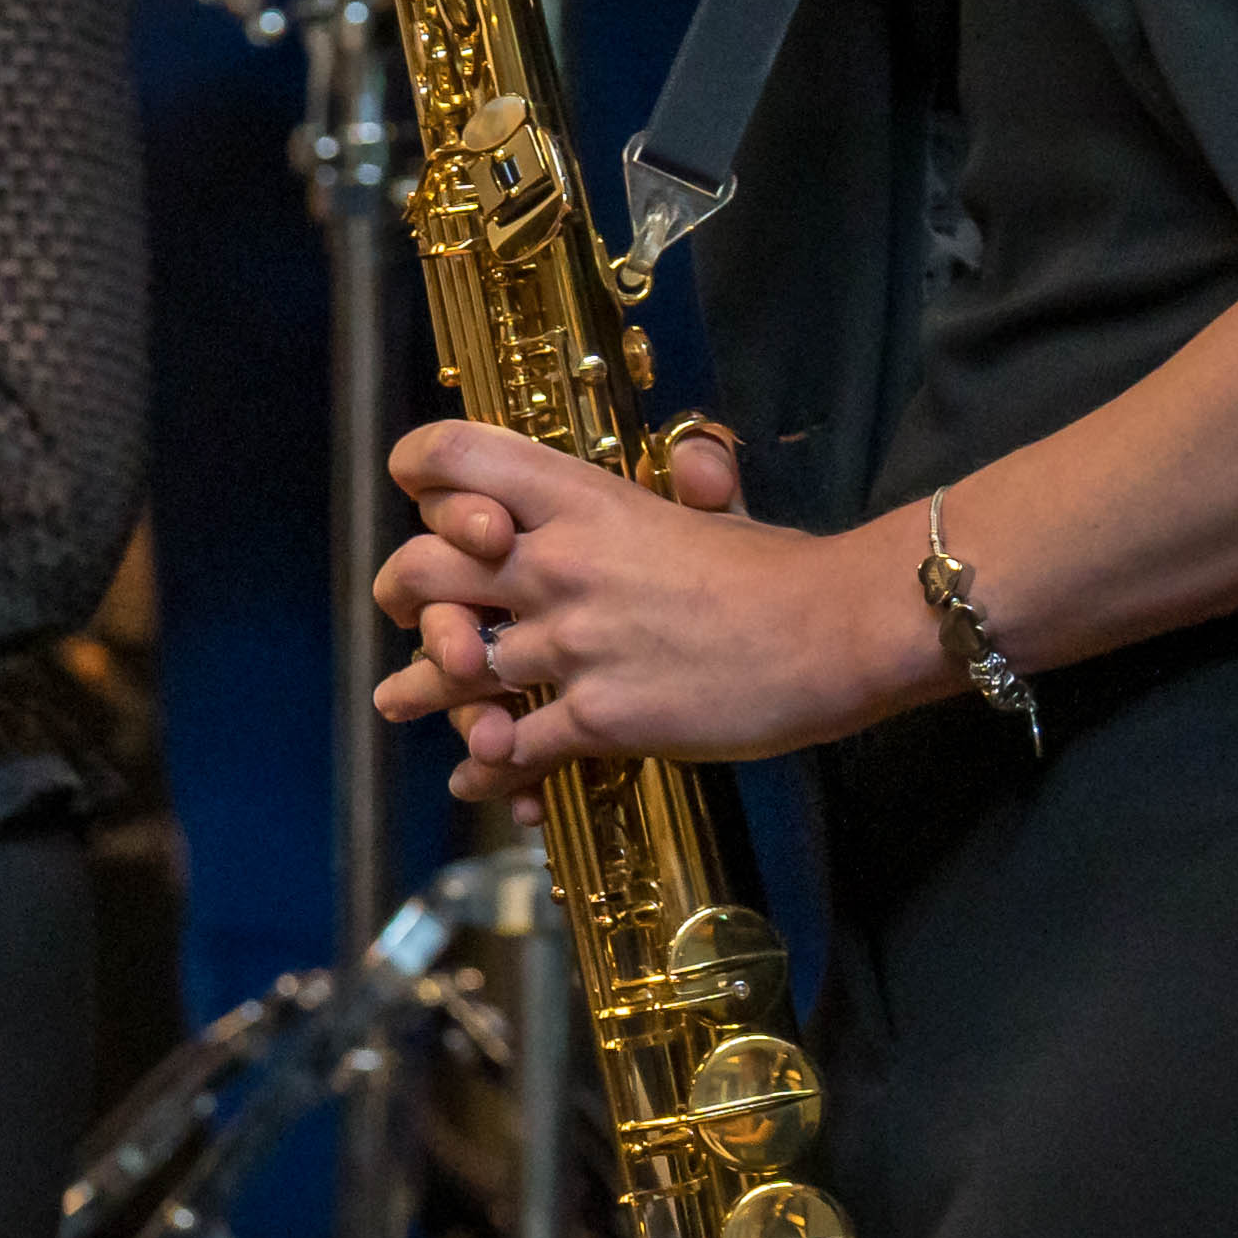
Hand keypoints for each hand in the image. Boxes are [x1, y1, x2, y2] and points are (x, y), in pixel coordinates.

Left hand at [368, 419, 930, 769]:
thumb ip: (687, 488)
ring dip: (422, 693)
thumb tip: (700, 458)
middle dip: (402, 596)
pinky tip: (477, 779)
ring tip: (397, 700)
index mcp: (581, 501)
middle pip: (425, 570)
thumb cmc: (783, 570)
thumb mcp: (716, 511)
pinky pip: (513, 748)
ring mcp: (572, 644)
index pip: (459, 457)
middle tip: (405, 616)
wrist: (840, 629)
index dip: (423, 470)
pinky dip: (488, 769)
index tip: (418, 496)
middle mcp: (556, 565)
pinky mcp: (599, 716)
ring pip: (453, 669)